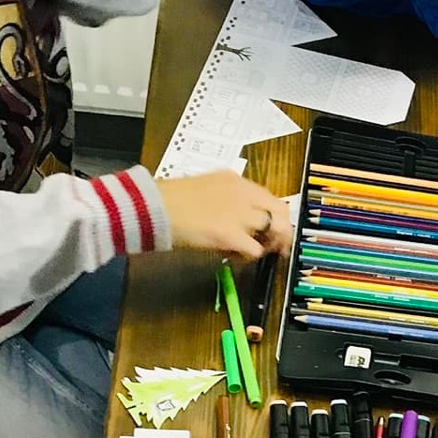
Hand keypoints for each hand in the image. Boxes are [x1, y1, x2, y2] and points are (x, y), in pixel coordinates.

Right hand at [158, 173, 293, 259]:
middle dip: (283, 231)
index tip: (273, 229)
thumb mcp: (204, 189)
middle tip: (277, 247)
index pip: (268, 197)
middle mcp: (243, 193)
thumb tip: (235, 218)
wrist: (154, 207)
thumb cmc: (170, 200)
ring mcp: (238, 214)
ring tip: (252, 252)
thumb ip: (225, 199)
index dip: (275, 216)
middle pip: (280, 211)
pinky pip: (255, 249)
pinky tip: (236, 257)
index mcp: (234, 180)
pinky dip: (250, 256)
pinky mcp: (231, 234)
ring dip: (267, 244)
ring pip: (272, 230)